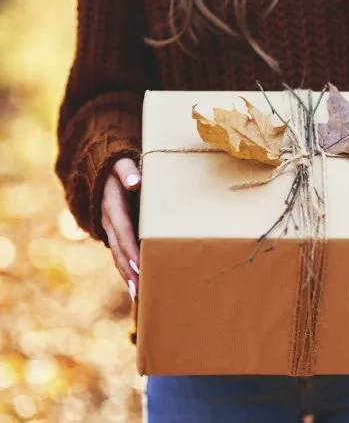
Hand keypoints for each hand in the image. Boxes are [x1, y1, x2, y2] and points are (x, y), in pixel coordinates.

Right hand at [101, 158, 141, 301]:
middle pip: (118, 249)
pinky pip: (119, 255)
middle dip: (128, 269)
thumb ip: (127, 171)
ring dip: (126, 276)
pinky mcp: (114, 235)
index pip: (122, 230)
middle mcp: (108, 221)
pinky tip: (136, 287)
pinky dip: (126, 271)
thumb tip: (134, 180)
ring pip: (117, 256)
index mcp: (112, 206)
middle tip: (139, 289)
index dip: (129, 247)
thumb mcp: (121, 164)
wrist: (100, 171)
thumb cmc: (118, 167)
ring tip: (137, 295)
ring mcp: (109, 230)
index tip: (137, 263)